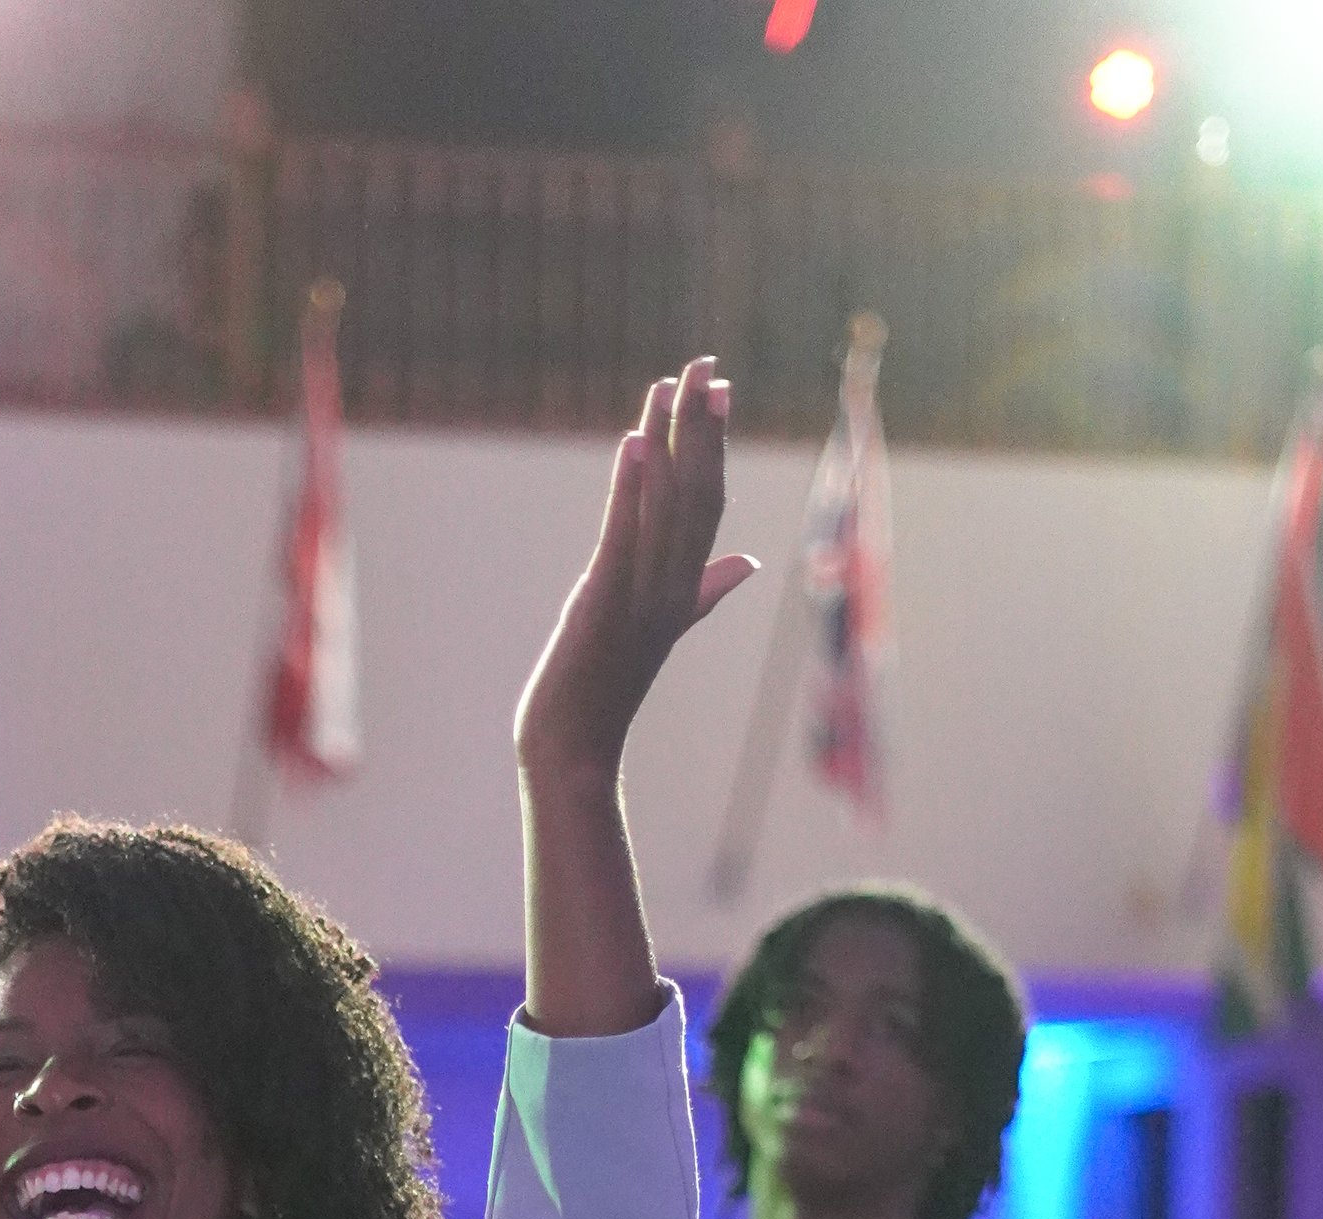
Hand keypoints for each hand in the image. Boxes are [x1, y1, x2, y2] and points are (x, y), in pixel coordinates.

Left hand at [514, 359, 755, 782]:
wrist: (575, 751)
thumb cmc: (606, 691)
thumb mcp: (658, 631)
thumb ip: (705, 592)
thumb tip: (747, 563)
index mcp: (683, 589)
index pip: (708, 504)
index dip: (715, 445)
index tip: (720, 391)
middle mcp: (671, 588)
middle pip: (695, 494)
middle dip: (700, 426)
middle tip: (704, 364)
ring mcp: (641, 598)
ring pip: (664, 509)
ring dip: (668, 442)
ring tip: (670, 385)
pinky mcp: (604, 606)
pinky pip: (623, 540)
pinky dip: (631, 491)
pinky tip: (636, 444)